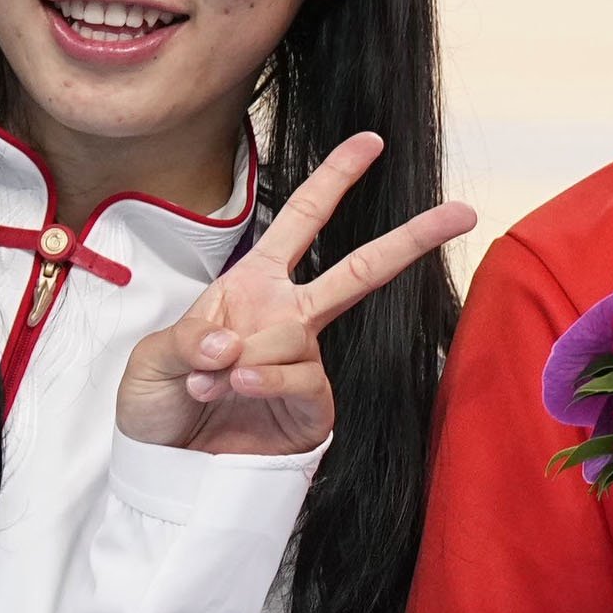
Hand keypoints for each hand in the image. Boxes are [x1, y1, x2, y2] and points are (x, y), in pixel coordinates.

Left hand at [115, 132, 474, 455]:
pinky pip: (301, 378)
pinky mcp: (313, 406)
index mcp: (254, 284)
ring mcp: (304, 361)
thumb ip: (187, 340)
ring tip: (209, 381)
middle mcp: (288, 316)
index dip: (335, 179)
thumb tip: (231, 343)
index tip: (371, 142)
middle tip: (462, 212)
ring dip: (247, 356)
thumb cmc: (158, 405)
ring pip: (299, 334)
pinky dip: (263, 381)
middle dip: (411, 239)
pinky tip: (236, 390)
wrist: (167, 470)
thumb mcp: (150, 359)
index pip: (302, 221)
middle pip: (358, 269)